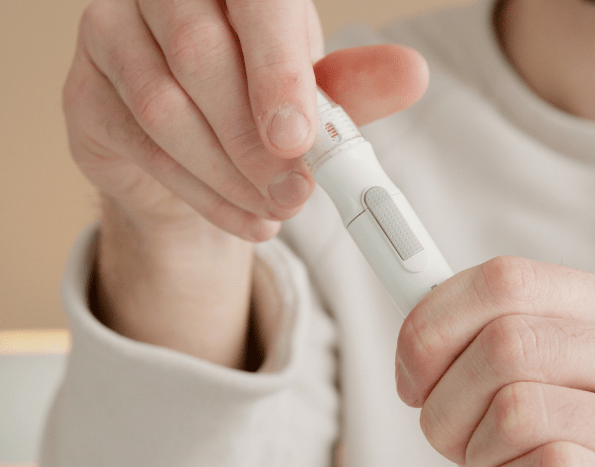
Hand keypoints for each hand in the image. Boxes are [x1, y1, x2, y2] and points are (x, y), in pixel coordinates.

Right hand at [65, 0, 427, 366]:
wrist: (186, 147)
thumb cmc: (253, 97)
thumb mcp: (310, 90)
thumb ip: (352, 85)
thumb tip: (411, 74)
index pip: (253, 2)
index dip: (276, 68)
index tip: (299, 136)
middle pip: (201, 56)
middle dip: (255, 141)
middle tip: (297, 191)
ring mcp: (109, 35)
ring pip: (167, 111)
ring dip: (232, 176)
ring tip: (277, 209)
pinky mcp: (82, 92)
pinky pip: (142, 149)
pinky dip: (205, 197)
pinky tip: (245, 218)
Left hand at [395, 256, 594, 466]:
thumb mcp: (580, 379)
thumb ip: (514, 340)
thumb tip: (420, 324)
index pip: (507, 280)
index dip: (434, 324)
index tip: (413, 375)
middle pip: (504, 346)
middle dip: (448, 406)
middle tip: (458, 443)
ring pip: (517, 411)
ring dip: (481, 462)